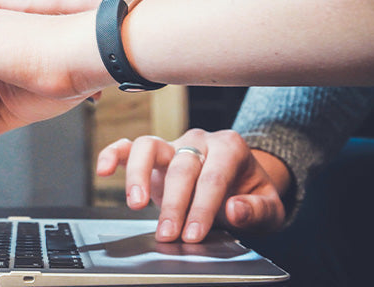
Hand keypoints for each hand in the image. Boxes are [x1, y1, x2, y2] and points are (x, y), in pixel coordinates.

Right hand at [96, 129, 288, 242]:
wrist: (241, 184)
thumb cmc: (251, 195)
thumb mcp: (270, 207)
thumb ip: (256, 209)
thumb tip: (234, 208)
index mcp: (230, 147)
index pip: (213, 176)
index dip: (202, 207)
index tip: (194, 233)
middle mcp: (199, 140)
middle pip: (181, 166)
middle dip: (174, 203)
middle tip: (169, 233)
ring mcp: (173, 144)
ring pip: (149, 146)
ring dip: (139, 175)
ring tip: (136, 204)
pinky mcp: (154, 154)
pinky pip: (128, 146)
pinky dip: (113, 154)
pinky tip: (104, 170)